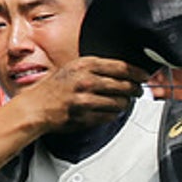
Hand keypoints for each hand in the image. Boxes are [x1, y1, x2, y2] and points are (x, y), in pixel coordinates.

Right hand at [19, 57, 145, 132]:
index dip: (137, 73)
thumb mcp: (73, 68)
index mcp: (84, 65)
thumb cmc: (54, 88)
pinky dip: (113, 114)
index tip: (145, 76)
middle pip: (125, 85)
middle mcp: (86, 81)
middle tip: (138, 91)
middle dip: (135, 89)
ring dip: (125, 103)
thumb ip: (95, 68)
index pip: (121, 67)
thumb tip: (122, 71)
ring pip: (121, 102)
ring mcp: (87, 100)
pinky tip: (109, 110)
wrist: (36, 107)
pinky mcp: (87, 116)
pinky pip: (111, 116)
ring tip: (122, 101)